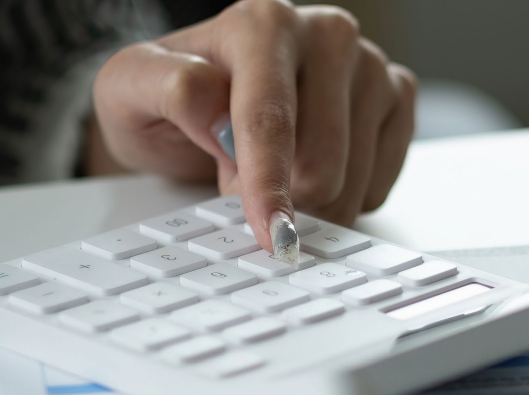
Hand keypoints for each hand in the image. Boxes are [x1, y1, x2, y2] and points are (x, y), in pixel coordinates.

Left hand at [92, 0, 416, 250]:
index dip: (268, 187)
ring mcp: (369, 66)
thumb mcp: (132, 90)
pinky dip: (345, 197)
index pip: (271, 119)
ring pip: (354, 181)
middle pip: (321, 164)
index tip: (271, 237)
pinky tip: (316, 171)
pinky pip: (380, 183)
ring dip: (308, 202)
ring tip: (276, 173)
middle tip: (237, 180)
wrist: (202, 108)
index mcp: (264, 23)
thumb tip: (212, 102)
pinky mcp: (397, 98)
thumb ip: (168, 88)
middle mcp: (326, 35)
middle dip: (278, 197)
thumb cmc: (169, 101)